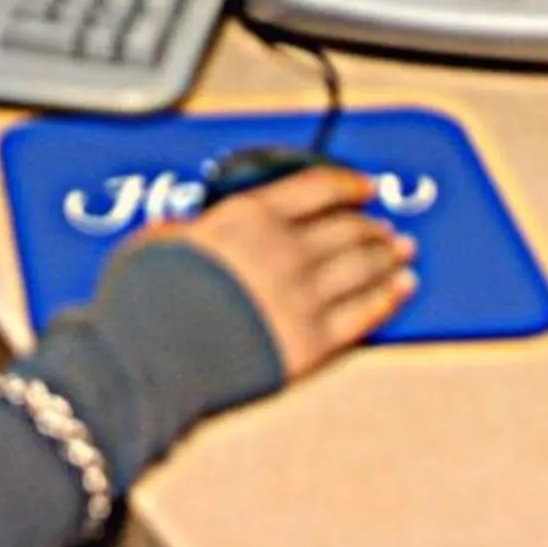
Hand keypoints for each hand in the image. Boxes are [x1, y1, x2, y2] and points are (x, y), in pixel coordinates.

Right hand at [132, 165, 415, 379]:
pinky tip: (401, 289)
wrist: (150, 361)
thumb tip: (181, 228)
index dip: (347, 184)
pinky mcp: (312, 343)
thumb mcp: (157, 244)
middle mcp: (285, 249)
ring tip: (402, 253)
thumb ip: (184, 232)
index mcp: (249, 216)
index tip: (364, 186)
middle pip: (347, 229)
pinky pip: (364, 315)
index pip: (316, 188)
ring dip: (388, 257)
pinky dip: (388, 298)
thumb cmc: (145, 303)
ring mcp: (304, 297)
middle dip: (372, 226)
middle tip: (385, 227)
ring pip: (364, 267)